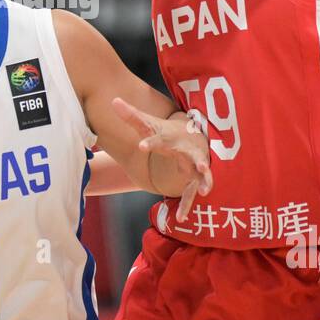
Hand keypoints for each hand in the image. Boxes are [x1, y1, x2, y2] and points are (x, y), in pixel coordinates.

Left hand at [112, 97, 212, 221]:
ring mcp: (194, 164)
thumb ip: (131, 116)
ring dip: (205, 181)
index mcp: (170, 139)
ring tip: (205, 191)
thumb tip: (113, 101)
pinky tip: (182, 218)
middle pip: (192, 155)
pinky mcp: (195, 178)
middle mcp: (186, 151)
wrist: (191, 135)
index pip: (159, 139)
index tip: (141, 146)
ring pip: (202, 174)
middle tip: (200, 165)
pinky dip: (188, 204)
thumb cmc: (166, 131)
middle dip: (197, 160)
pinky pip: (192, 192)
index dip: (151, 142)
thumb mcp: (148, 125)